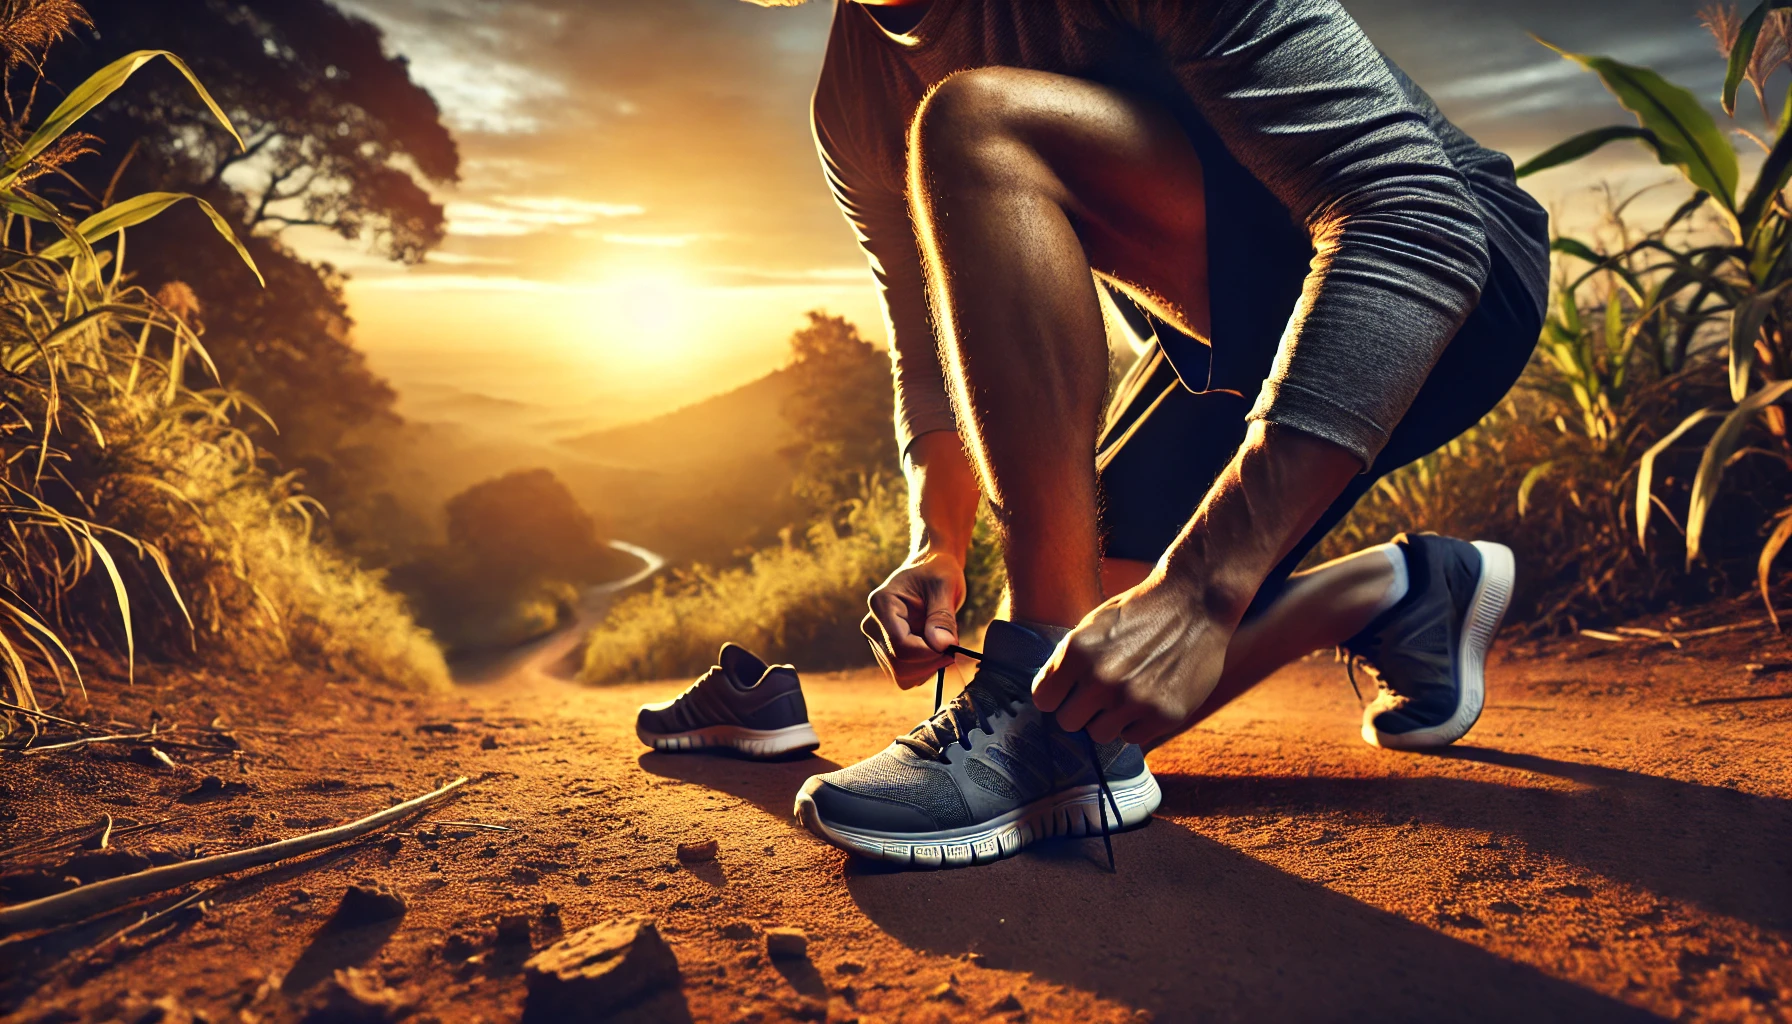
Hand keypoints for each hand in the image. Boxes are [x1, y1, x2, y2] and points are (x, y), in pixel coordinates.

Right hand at [861, 548, 965, 687]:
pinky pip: (904, 674)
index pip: (900, 645)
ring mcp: (877, 639)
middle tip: (952, 649)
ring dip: (927, 668)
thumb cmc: (938, 572)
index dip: (929, 653)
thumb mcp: (945, 587)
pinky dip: (923, 669)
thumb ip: (942, 617)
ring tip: (943, 646)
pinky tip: (934, 650)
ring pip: (900, 675)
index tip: (952, 647)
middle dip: (929, 663)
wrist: (930, 569)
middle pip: (898, 665)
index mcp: (882, 604)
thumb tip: (942, 646)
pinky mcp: (885, 650)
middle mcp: (872, 624)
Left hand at [1032, 573, 1233, 745]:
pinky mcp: (1164, 715)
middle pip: (1068, 722)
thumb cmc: (1140, 612)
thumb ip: (1068, 661)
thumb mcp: (1093, 625)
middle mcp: (1101, 679)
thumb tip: (1049, 698)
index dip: (1056, 695)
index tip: (1068, 691)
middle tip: (1100, 694)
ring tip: (1126, 694)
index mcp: (1077, 652)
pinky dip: (1137, 723)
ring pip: (1099, 734)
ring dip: (1109, 719)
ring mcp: (1134, 700)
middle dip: (1081, 709)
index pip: (1043, 699)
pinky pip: (1133, 738)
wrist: (1195, 603)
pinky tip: (1148, 698)